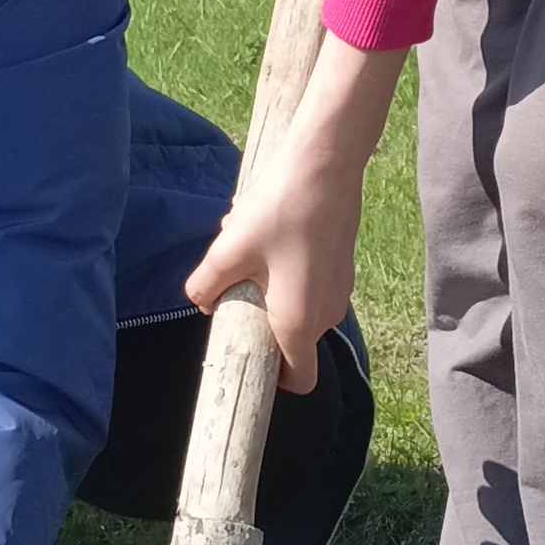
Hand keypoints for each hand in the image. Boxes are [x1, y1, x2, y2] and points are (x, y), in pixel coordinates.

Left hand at [187, 39, 406, 374]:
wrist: (328, 163)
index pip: (299, 382)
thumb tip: (202, 301)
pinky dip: (286, 271)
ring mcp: (340, 289)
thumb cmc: (280, 210)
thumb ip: (206, 285)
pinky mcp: (342, 265)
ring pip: (297, 307)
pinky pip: (308, 284)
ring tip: (249, 248)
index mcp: (301, 322)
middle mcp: (328, 314)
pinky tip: (270, 232)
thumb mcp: (228, 250)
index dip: (272, 379)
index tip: (246, 353)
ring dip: (270, 289)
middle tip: (236, 285)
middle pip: (292, 341)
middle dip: (260, 321)